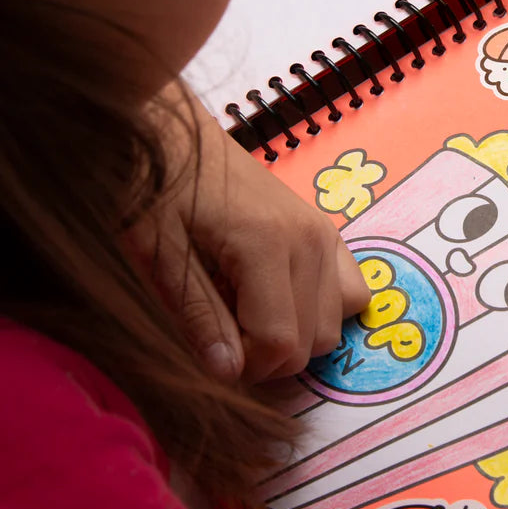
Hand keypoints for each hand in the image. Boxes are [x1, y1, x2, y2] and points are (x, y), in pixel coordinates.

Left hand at [127, 83, 369, 383]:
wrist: (173, 134)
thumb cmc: (155, 192)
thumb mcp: (159, 258)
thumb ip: (198, 317)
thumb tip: (229, 374)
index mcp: (265, 245)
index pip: (280, 344)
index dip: (246, 369)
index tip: (211, 355)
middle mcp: (310, 240)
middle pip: (313, 340)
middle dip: (270, 357)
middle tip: (224, 335)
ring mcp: (325, 232)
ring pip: (336, 323)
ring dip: (296, 335)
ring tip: (249, 315)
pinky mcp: (327, 229)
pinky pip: (352, 292)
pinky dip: (323, 310)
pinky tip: (282, 300)